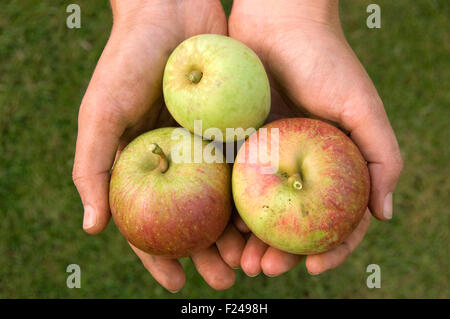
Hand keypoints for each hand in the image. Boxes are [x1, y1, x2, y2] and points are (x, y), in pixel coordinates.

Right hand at [73, 0, 245, 291]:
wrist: (171, 9)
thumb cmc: (129, 59)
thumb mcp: (101, 112)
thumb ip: (91, 167)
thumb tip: (92, 228)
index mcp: (142, 164)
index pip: (147, 221)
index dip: (157, 255)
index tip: (174, 283)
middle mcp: (175, 162)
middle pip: (192, 219)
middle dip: (208, 253)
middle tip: (226, 280)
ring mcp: (206, 147)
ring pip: (223, 201)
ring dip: (236, 233)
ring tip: (253, 261)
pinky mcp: (232, 129)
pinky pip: (245, 167)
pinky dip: (255, 194)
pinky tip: (269, 216)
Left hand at [229, 0, 402, 275]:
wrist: (277, 22)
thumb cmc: (325, 60)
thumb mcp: (362, 108)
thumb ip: (381, 158)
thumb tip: (384, 214)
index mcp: (333, 163)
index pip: (336, 217)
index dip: (329, 247)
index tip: (312, 267)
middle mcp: (301, 166)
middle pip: (293, 222)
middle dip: (281, 252)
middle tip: (263, 270)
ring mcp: (268, 157)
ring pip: (261, 211)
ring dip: (251, 240)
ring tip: (241, 261)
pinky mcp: (239, 144)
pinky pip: (235, 184)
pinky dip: (230, 209)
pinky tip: (222, 227)